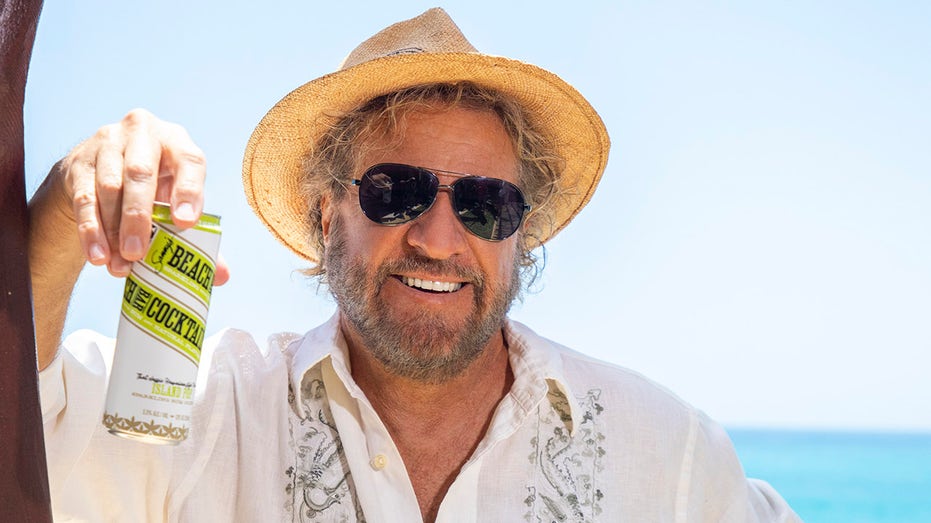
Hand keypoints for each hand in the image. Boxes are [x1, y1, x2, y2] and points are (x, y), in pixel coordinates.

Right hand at [55, 108, 227, 282]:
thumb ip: (199, 235)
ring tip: (119, 264)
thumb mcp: (175, 200)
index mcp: (178, 142)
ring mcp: (107, 143)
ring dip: (113, 230)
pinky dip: (91, 230)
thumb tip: (222, 275)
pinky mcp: (80, 162)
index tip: (185, 224)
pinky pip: (84, 198)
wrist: (100, 169)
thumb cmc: (154, 187)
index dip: (189, 191)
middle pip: (140, 173)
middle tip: (138, 254)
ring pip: (109, 188)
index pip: (189, 161)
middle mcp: (143, 134)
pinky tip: (98, 255)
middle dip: (139, 216)